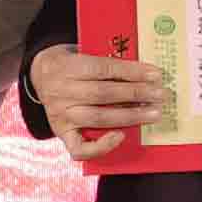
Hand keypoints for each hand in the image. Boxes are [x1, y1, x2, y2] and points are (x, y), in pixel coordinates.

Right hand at [28, 43, 161, 151]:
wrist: (40, 74)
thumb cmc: (73, 64)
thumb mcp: (83, 53)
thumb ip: (106, 62)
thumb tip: (144, 72)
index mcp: (68, 66)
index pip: (104, 68)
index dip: (132, 71)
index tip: (156, 74)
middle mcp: (62, 91)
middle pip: (104, 93)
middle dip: (136, 94)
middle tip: (161, 95)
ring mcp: (60, 114)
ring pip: (98, 118)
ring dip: (130, 117)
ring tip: (154, 113)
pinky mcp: (60, 132)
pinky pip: (79, 148)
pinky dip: (101, 146)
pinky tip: (120, 137)